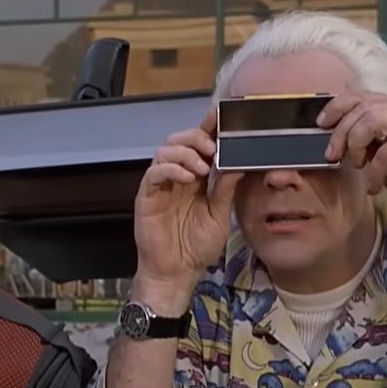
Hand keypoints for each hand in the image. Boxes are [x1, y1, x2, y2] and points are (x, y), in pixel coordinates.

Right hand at [134, 110, 243, 295]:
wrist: (177, 271)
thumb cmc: (197, 246)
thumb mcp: (219, 215)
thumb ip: (226, 189)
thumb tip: (240, 164)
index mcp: (196, 178)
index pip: (200, 145)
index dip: (208, 128)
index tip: (222, 116)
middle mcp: (177, 176)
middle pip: (179, 140)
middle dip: (197, 138)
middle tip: (213, 149)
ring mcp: (160, 185)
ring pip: (165, 151)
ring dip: (185, 153)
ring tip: (202, 168)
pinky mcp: (147, 196)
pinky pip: (154, 172)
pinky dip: (171, 169)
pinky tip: (187, 178)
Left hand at [318, 92, 386, 211]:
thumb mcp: (383, 155)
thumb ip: (366, 141)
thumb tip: (336, 139)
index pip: (361, 96)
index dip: (337, 106)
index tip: (321, 124)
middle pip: (362, 107)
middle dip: (341, 132)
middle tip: (333, 155)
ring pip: (372, 120)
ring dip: (355, 145)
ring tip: (356, 165)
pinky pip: (386, 152)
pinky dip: (374, 172)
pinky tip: (374, 186)